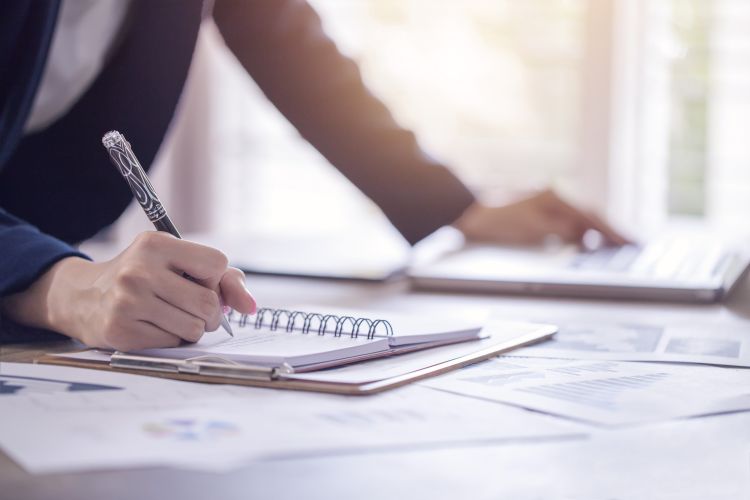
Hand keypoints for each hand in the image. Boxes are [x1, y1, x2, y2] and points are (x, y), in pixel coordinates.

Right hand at [0, 232, 256, 350]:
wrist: (84, 298)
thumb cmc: (144, 277)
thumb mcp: (177, 263)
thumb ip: (223, 279)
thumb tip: (251, 307)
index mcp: (156, 244)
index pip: (217, 263)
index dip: (216, 280)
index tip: (201, 283)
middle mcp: (139, 270)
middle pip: (208, 303)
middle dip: (210, 313)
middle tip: (195, 310)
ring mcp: (127, 302)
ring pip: (194, 328)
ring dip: (192, 329)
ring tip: (172, 317)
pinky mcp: (121, 331)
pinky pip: (172, 344)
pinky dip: (171, 340)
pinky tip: (152, 327)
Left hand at [453, 189, 628, 246]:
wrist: (466, 212)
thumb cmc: (495, 221)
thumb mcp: (530, 228)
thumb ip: (560, 231)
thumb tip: (585, 235)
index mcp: (556, 198)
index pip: (593, 218)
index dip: (613, 232)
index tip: (632, 242)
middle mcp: (556, 197)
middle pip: (592, 216)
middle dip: (613, 231)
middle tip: (635, 244)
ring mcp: (548, 203)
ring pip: (581, 218)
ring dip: (599, 232)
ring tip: (619, 244)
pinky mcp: (540, 211)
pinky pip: (569, 222)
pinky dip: (582, 231)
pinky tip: (588, 241)